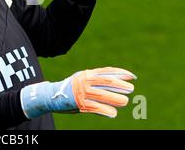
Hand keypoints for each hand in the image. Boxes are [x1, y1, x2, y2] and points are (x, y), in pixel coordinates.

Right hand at [20, 67, 136, 118]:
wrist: (53, 95)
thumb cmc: (73, 87)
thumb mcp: (83, 79)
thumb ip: (97, 79)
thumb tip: (118, 80)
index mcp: (87, 74)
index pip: (106, 71)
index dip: (120, 73)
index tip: (132, 76)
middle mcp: (85, 81)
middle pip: (106, 82)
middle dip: (120, 85)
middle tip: (131, 89)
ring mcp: (82, 92)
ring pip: (102, 95)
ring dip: (115, 98)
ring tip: (125, 101)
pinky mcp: (80, 104)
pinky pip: (95, 107)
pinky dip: (105, 110)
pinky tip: (113, 113)